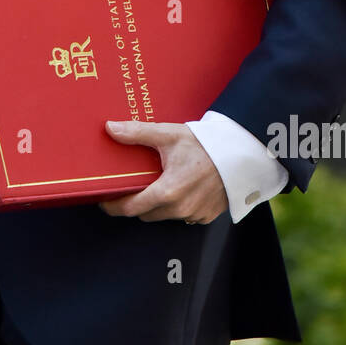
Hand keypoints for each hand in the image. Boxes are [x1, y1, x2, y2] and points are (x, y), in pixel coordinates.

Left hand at [99, 119, 227, 223]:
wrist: (241, 154)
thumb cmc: (206, 144)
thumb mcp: (169, 135)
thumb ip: (137, 133)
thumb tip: (110, 128)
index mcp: (167, 191)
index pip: (130, 208)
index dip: (113, 206)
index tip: (104, 201)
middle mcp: (180, 208)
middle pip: (145, 214)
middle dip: (134, 204)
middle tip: (129, 187)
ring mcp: (194, 214)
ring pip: (163, 216)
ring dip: (155, 206)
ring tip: (154, 185)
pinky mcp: (206, 216)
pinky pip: (183, 216)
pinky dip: (176, 207)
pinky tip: (178, 189)